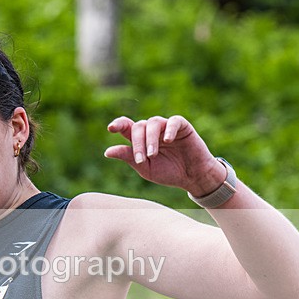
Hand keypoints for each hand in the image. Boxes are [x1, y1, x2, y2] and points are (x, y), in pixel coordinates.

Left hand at [104, 115, 226, 195]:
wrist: (191, 177)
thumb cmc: (168, 172)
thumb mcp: (144, 168)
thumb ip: (128, 157)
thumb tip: (107, 152)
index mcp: (141, 140)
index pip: (126, 126)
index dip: (118, 124)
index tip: (111, 128)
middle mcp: (152, 131)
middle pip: (138, 126)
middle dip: (137, 143)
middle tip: (141, 159)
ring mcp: (167, 127)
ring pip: (153, 123)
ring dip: (150, 139)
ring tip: (152, 155)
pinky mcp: (183, 127)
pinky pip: (174, 121)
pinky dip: (169, 129)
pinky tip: (167, 140)